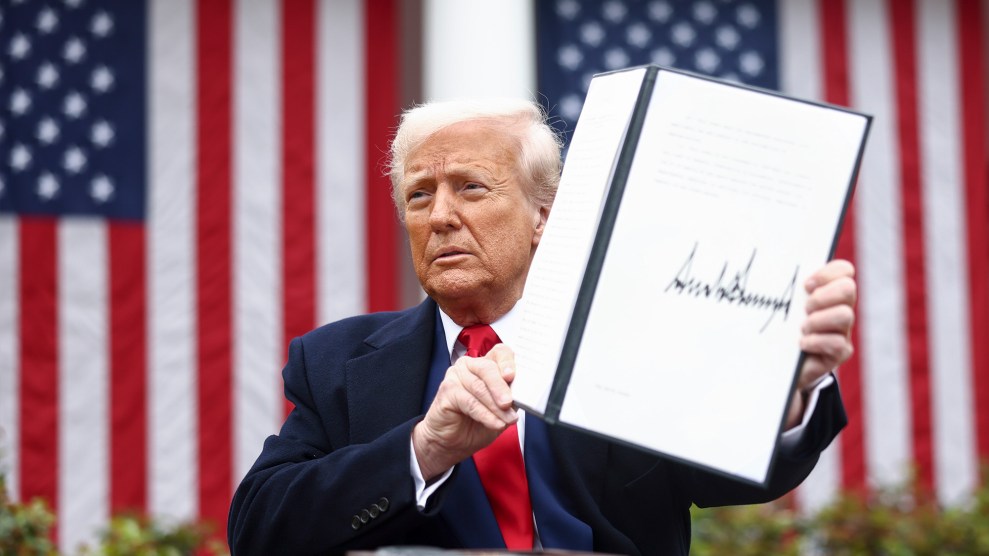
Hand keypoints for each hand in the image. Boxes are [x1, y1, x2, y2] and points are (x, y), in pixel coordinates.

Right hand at [412, 344, 517, 479]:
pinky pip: (469, 401)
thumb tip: (523, 395)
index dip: (507, 362)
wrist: (454, 442)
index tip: (512, 375)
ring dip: (495, 406)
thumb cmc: (477, 422)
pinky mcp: (447, 391)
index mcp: (486, 365)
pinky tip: (494, 423)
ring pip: (479, 387)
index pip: (500, 353)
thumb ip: (511, 398)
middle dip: (501, 387)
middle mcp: (470, 366)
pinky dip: (484, 414)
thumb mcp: (501, 410)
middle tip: (509, 403)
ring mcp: (456, 376)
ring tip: (507, 420)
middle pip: (488, 368)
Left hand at [785, 259, 855, 427]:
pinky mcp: (839, 352)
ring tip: (801, 328)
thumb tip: (757, 263)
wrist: (775, 362)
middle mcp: (839, 307)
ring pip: (845, 315)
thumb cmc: (776, 326)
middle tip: (804, 308)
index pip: (843, 270)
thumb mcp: (777, 303)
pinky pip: (838, 343)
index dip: (828, 273)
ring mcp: (842, 330)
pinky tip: (802, 344)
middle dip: (823, 296)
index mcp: (828, 290)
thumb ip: (778, 285)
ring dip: (818, 320)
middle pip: (848, 289)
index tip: (805, 284)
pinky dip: (817, 342)